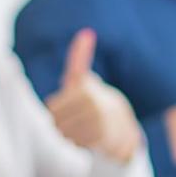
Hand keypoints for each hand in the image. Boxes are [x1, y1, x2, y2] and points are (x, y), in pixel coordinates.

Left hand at [46, 29, 141, 162]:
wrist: (123, 126)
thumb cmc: (95, 100)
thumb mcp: (84, 78)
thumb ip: (80, 57)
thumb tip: (87, 32)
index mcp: (84, 88)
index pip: (52, 107)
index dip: (57, 110)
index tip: (71, 105)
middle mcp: (92, 102)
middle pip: (55, 121)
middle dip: (63, 123)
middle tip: (78, 120)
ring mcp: (98, 120)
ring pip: (65, 133)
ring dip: (71, 134)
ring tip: (85, 128)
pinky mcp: (102, 137)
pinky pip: (76, 144)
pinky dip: (80, 143)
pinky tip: (90, 137)